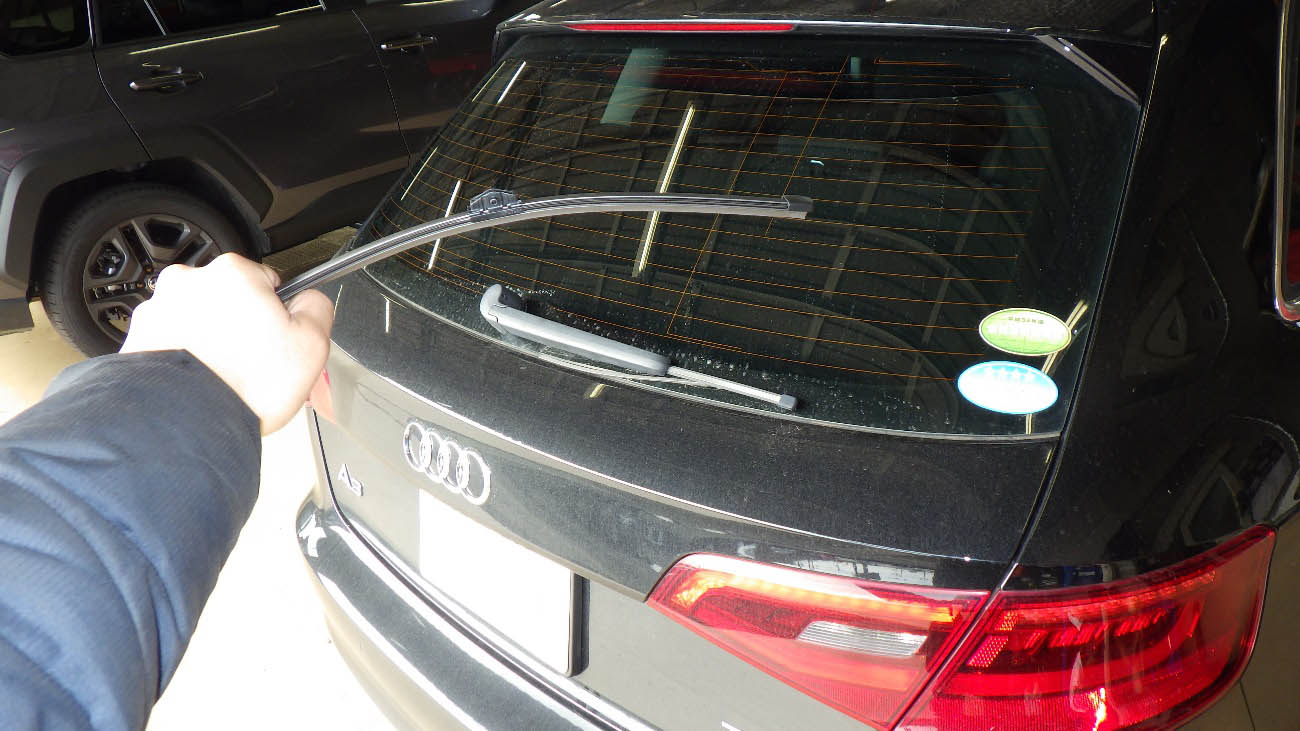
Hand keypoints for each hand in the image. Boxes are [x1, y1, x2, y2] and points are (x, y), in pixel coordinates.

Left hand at [121, 253, 332, 434]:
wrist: (184, 422)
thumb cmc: (241, 385)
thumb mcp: (312, 345)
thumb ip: (318, 308)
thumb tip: (310, 300)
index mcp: (234, 273)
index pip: (269, 284)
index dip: (278, 316)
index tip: (277, 341)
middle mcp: (192, 282)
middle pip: (231, 301)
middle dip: (242, 327)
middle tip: (252, 364)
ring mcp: (161, 308)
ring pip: (200, 321)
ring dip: (212, 341)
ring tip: (223, 376)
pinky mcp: (139, 336)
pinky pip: (173, 342)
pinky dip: (185, 357)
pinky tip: (199, 380)